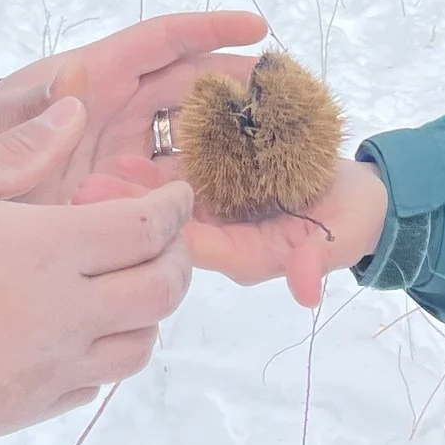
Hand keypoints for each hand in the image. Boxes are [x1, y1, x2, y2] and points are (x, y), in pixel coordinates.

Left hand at [0, 11, 267, 203]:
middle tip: (290, 95)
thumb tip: (71, 79)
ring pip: (198, 131)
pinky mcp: (138, 183)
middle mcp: (127, 103)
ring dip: (236, 133)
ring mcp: (136, 143)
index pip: (164, 40)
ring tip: (284, 144)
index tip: (255, 25)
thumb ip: (32, 108)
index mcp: (102, 73)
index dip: (208, 28)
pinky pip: (183, 178)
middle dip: (241, 83)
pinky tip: (247, 198)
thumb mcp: (2, 124)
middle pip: (196, 83)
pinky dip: (214, 184)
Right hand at [0, 98, 195, 444]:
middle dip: (175, 256)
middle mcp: (70, 314)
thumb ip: (19, 148)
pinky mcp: (31, 409)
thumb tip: (75, 110)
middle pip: (162, 290)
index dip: (173, 207)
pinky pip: (95, 385)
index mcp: (53, 250)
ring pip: (139, 345)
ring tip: (117, 285)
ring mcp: (54, 368)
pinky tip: (74, 332)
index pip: (148, 229)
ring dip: (145, 311)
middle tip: (158, 237)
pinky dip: (102, 355)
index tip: (175, 194)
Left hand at [81, 153, 388, 308]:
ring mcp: (221, 210)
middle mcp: (222, 234)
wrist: (363, 198)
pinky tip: (127, 151)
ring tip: (89, 174)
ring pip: (168, 203)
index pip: (188, 245)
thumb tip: (304, 292)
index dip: (152, 230)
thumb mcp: (336, 239)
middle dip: (126, 209)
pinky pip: (186, 177)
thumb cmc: (351, 221)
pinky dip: (157, 167)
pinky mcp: (226, 186)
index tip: (113, 211)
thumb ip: (313, 260)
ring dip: (132, 188)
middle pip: (166, 225)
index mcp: (241, 253)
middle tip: (81, 192)